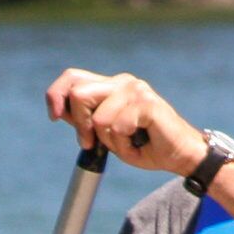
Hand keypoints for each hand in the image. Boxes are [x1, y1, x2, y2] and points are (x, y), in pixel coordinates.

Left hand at [43, 68, 201, 175]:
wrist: (179, 156)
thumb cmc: (145, 146)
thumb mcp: (106, 134)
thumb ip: (85, 119)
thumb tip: (58, 110)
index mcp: (112, 85)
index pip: (72, 77)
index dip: (56, 95)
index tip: (54, 116)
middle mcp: (123, 82)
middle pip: (78, 94)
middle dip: (81, 125)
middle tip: (93, 143)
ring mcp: (136, 90)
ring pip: (98, 117)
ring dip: (108, 140)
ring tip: (128, 142)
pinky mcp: (147, 103)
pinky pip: (118, 126)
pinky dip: (124, 144)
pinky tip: (139, 143)